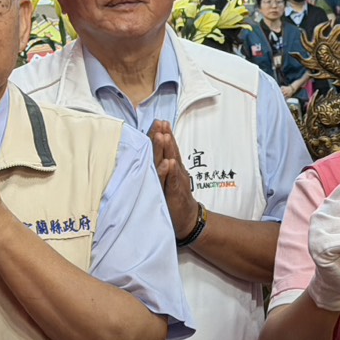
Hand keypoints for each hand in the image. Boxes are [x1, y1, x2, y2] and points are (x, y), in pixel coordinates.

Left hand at [149, 120, 199, 240]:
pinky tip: (170, 163)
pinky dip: (172, 172)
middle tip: (160, 124)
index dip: (163, 135)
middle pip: (169, 151)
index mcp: (172, 167)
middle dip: (164, 137)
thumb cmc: (174, 197)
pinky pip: (173, 182)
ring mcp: (176, 182)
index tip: (159, 122)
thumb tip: (152, 152)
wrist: (188, 218)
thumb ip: (161, 166)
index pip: (167, 148)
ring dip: (168, 149)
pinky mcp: (175, 194)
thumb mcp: (167, 179)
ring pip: (171, 163)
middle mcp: (175, 171)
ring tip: (164, 136)